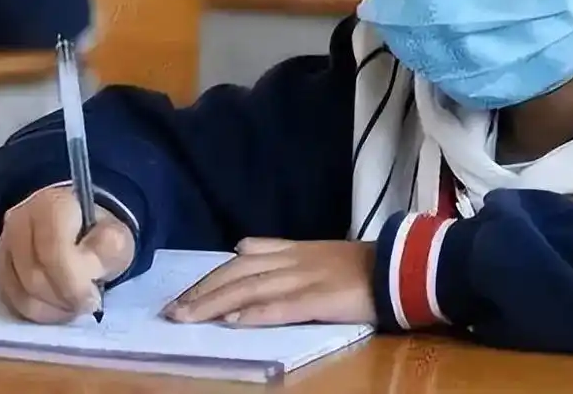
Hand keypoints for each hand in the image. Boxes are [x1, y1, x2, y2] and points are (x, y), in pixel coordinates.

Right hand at [0, 186, 135, 323]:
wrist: (80, 231)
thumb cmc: (98, 234)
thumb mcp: (117, 235)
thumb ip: (110, 246)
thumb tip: (90, 266)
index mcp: (52, 204)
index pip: (52, 250)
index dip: (72, 282)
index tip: (93, 298)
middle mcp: (19, 221)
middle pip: (33, 276)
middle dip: (63, 299)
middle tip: (86, 304)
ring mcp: (3, 246)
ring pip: (19, 295)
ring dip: (51, 310)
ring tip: (73, 305)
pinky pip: (9, 303)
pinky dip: (36, 314)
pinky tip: (56, 307)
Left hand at [163, 238, 375, 326]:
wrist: (399, 267)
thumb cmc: (360, 265)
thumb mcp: (316, 251)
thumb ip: (280, 251)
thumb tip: (242, 249)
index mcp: (292, 250)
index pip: (241, 259)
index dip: (210, 276)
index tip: (184, 294)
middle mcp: (292, 261)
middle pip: (238, 274)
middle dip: (202, 293)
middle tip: (173, 312)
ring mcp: (305, 279)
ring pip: (251, 289)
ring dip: (216, 304)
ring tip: (189, 318)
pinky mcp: (320, 299)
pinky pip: (282, 307)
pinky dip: (255, 314)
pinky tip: (234, 322)